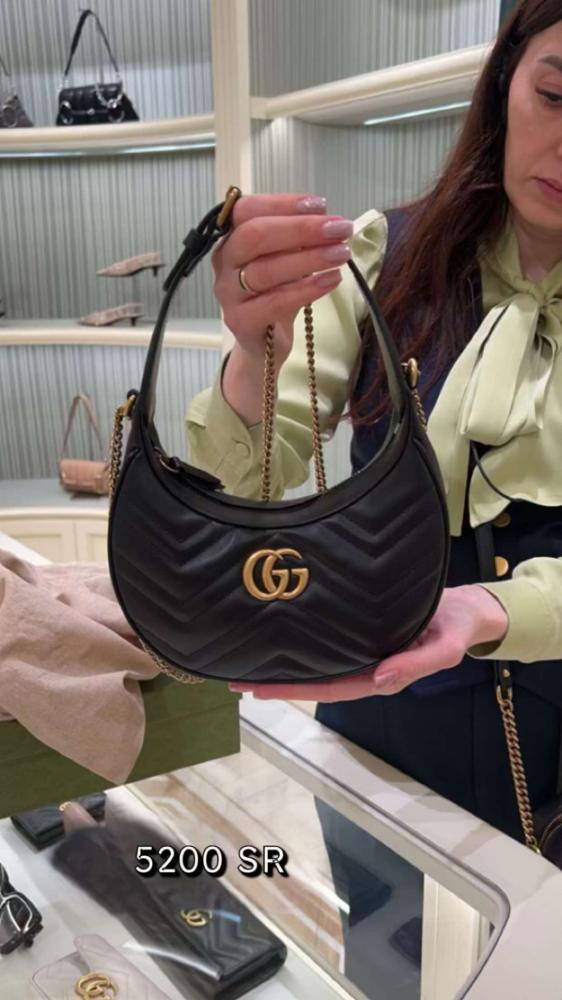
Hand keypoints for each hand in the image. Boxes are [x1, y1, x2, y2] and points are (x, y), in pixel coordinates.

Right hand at [212, 193, 353, 366]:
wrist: (263, 340)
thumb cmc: (275, 291)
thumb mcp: (287, 258)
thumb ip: (299, 238)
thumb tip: (327, 218)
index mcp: (232, 236)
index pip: (248, 209)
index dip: (283, 203)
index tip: (321, 205)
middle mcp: (225, 261)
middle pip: (255, 236)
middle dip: (301, 229)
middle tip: (339, 229)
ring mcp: (229, 293)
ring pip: (266, 270)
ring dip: (309, 258)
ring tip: (341, 254)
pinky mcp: (241, 321)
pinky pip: (274, 303)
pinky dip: (306, 290)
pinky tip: (331, 280)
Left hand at [229, 585, 508, 701]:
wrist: (468, 608)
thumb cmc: (455, 627)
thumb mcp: (445, 648)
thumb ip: (415, 664)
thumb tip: (379, 680)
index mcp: (380, 675)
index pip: (328, 688)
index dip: (292, 690)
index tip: (257, 689)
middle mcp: (365, 666)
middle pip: (315, 680)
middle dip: (277, 682)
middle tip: (235, 677)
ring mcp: (363, 650)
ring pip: (319, 664)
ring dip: (285, 665)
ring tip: (248, 661)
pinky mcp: (363, 631)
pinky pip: (329, 643)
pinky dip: (304, 645)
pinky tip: (283, 639)